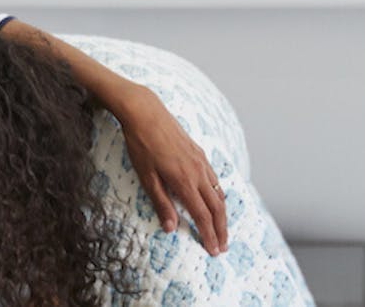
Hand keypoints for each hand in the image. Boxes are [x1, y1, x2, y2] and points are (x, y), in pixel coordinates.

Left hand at [117, 84, 227, 255]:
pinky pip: (215, 178)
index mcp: (184, 181)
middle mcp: (198, 172)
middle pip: (217, 207)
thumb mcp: (147, 177)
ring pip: (219, 192)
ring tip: (221, 228)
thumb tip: (171, 228)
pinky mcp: (199, 153)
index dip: (209, 235)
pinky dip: (219, 194)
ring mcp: (201, 161)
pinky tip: (215, 199)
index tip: (214, 250)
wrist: (146, 113)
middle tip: (223, 246)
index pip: (202, 215)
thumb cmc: (141, 145)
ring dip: (222, 214)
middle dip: (221, 229)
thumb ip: (161, 203)